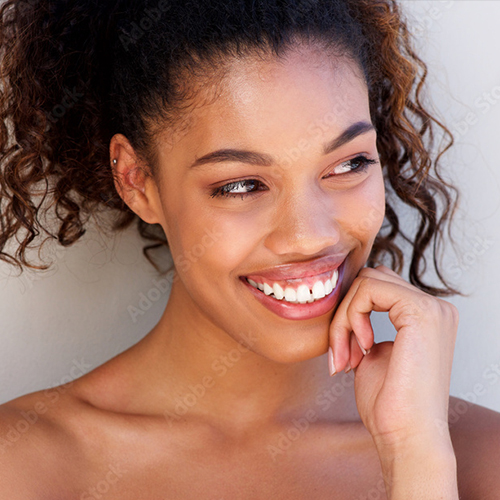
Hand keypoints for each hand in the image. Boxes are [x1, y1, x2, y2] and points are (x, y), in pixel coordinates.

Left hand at [328, 265, 458, 449]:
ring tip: (347, 354)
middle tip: (341, 352)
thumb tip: (346, 304)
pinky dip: (352, 316)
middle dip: (345, 312)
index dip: (350, 313)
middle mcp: (435, 307)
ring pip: (366, 281)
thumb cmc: (389, 403)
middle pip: (370, 279)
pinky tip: (361, 347)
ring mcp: (432, 307)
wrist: (407, 436)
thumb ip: (365, 324)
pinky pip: (368, 289)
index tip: (344, 352)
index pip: (377, 287)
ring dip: (344, 317)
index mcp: (427, 316)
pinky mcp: (421, 312)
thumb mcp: (372, 353)